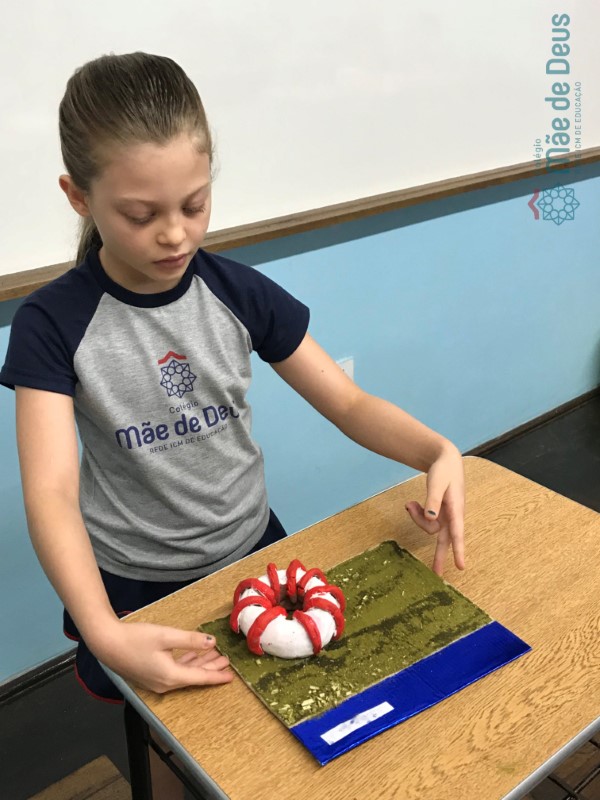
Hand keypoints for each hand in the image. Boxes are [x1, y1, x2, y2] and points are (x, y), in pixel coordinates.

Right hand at [94, 620, 233, 693]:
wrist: (107, 643)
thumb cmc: (135, 638)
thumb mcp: (166, 636)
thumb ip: (190, 640)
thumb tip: (212, 643)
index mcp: (170, 676)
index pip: (200, 678)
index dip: (217, 675)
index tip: (231, 675)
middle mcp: (164, 683)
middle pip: (193, 677)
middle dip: (210, 668)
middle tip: (226, 661)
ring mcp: (156, 681)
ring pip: (184, 674)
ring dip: (199, 665)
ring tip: (214, 656)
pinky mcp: (150, 675)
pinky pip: (174, 672)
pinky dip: (186, 664)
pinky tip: (192, 656)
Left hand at [404, 442, 464, 576]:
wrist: (446, 460)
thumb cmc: (443, 471)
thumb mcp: (436, 483)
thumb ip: (433, 500)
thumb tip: (431, 518)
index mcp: (456, 508)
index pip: (457, 533)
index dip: (459, 550)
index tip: (461, 566)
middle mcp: (453, 515)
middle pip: (444, 538)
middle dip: (439, 555)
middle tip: (436, 573)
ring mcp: (446, 514)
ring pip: (430, 527)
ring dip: (417, 518)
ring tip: (409, 504)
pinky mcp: (440, 512)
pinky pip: (427, 520)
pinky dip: (417, 514)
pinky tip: (411, 504)